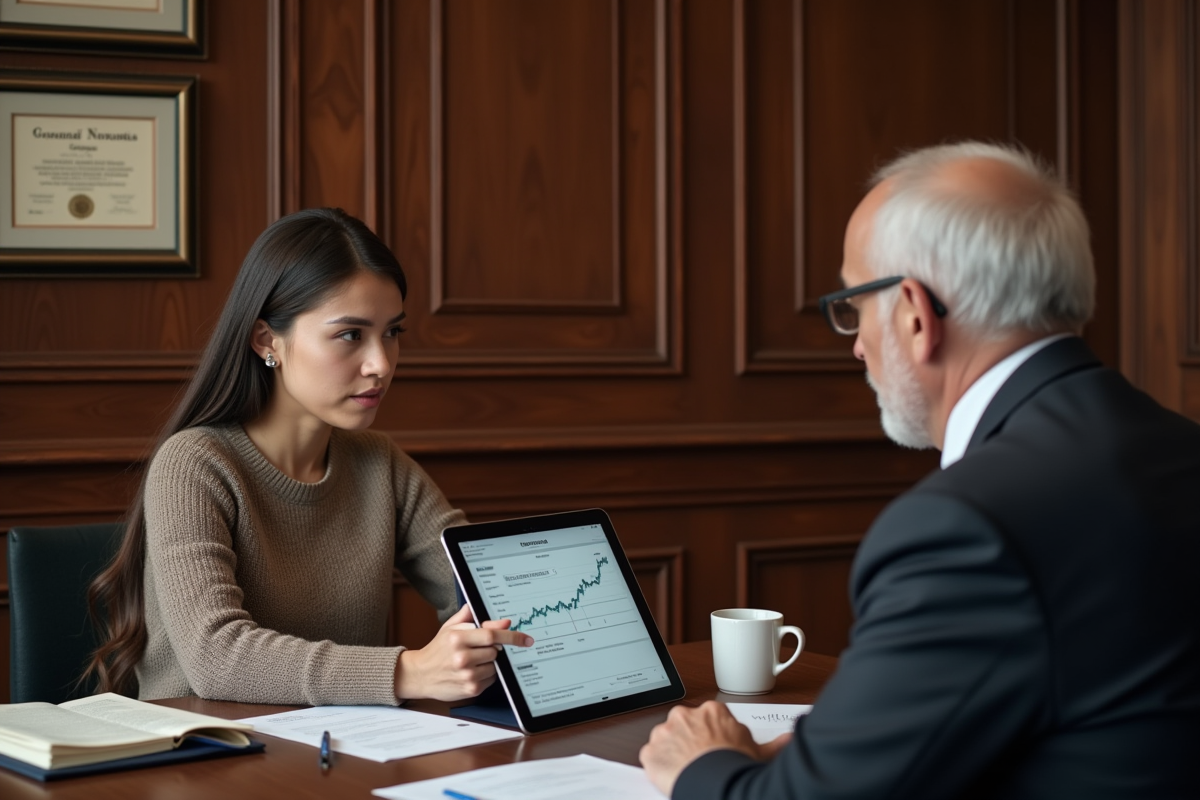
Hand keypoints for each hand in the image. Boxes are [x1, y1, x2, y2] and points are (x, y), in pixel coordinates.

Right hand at [394, 605, 532, 700]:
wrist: (420, 674)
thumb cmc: (437, 649)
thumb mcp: (450, 627)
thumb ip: (473, 618)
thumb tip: (500, 620)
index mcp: (457, 638)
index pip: (492, 635)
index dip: (511, 636)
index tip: (525, 638)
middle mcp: (462, 657)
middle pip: (495, 651)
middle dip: (493, 649)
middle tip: (479, 649)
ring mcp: (467, 675)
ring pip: (494, 665)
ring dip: (489, 662)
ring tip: (472, 661)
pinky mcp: (471, 689)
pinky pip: (491, 678)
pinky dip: (486, 674)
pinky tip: (471, 671)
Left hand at [639, 701, 789, 795]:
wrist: (715, 783)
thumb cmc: (736, 766)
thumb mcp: (760, 753)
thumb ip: (774, 743)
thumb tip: (791, 739)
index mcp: (712, 711)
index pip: (709, 720)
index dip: (713, 738)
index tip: (716, 750)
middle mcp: (685, 715)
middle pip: (685, 727)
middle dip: (691, 743)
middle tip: (702, 763)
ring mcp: (665, 732)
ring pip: (666, 741)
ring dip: (673, 753)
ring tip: (688, 772)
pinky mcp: (650, 752)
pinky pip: (651, 757)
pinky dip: (659, 767)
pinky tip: (673, 777)